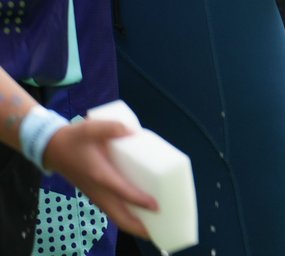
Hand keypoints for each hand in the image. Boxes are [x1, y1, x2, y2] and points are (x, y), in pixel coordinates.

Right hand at [41, 119, 157, 234]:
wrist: (52, 149)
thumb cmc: (74, 139)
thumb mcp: (90, 128)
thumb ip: (111, 127)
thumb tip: (132, 131)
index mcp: (99, 175)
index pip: (122, 192)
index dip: (139, 200)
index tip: (157, 206)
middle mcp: (98, 190)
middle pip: (119, 216)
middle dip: (138, 227)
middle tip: (159, 230)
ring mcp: (96, 195)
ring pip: (116, 216)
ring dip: (133, 225)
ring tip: (154, 227)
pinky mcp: (96, 194)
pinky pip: (113, 211)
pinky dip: (126, 217)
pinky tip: (140, 215)